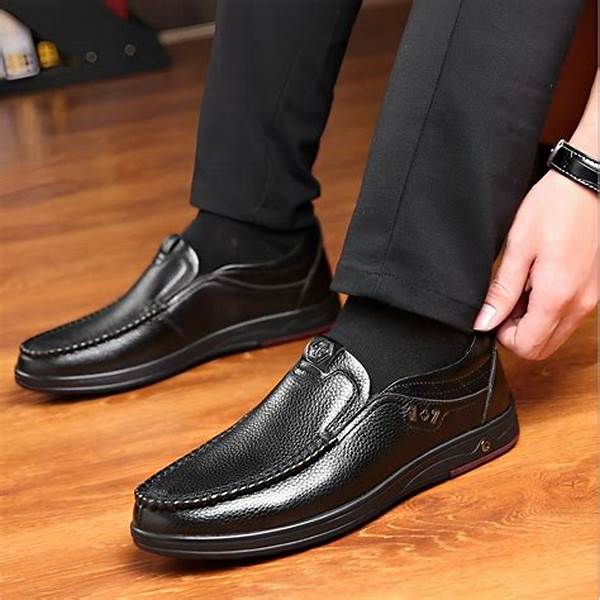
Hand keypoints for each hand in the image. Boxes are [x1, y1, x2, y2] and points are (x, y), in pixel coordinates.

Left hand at [474, 170, 597, 359]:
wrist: (589, 184)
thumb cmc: (553, 209)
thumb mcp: (518, 248)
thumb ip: (502, 291)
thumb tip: (484, 323)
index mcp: (557, 297)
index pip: (527, 346)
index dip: (503, 335)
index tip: (495, 312)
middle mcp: (580, 305)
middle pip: (543, 348)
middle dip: (518, 333)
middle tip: (506, 302)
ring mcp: (591, 300)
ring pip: (556, 335)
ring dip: (534, 322)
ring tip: (523, 287)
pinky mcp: (595, 292)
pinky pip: (568, 318)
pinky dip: (549, 311)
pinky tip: (539, 282)